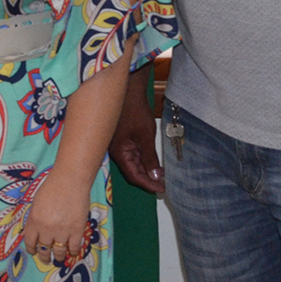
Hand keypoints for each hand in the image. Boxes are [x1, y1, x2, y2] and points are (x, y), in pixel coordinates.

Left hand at [21, 170, 93, 267]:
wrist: (70, 180)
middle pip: (44, 249)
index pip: (30, 241)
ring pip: (59, 252)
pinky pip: (74, 247)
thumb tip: (33, 230)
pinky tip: (72, 253)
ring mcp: (62, 231)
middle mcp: (46, 229)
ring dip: (58, 257)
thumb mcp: (36, 202)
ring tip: (59, 260)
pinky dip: (73, 252)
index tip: (33, 252)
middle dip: (44, 256)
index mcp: (34, 220)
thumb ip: (35, 218)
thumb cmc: (52, 186)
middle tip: (45, 260)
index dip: (31, 249)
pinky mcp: (77, 230)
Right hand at [108, 77, 163, 195]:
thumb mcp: (145, 137)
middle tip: (163, 185)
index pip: (133, 176)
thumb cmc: (135, 112)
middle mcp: (117, 152)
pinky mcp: (124, 140)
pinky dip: (144, 160)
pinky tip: (154, 163)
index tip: (162, 190)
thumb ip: (150, 158)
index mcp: (119, 153)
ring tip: (161, 176)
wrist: (128, 91)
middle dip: (148, 179)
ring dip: (147, 170)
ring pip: (133, 164)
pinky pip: (133, 155)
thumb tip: (156, 176)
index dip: (148, 184)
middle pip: (132, 171)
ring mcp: (119, 146)